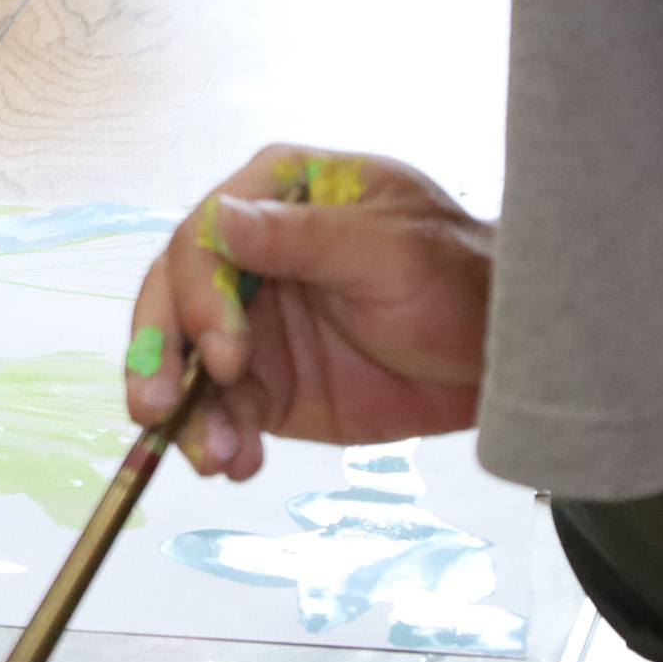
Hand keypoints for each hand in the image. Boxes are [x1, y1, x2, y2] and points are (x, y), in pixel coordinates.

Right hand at [125, 144, 491, 481]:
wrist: (505, 356)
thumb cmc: (459, 278)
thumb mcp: (390, 251)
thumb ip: (303, 238)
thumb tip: (219, 219)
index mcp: (273, 197)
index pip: (201, 239)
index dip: (197, 297)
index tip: (224, 356)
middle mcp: (247, 255)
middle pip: (172, 298)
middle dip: (159, 355)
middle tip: (157, 407)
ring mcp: (251, 322)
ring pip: (187, 362)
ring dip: (187, 411)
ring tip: (212, 456)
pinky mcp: (267, 383)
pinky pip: (224, 410)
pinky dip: (220, 438)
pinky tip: (236, 464)